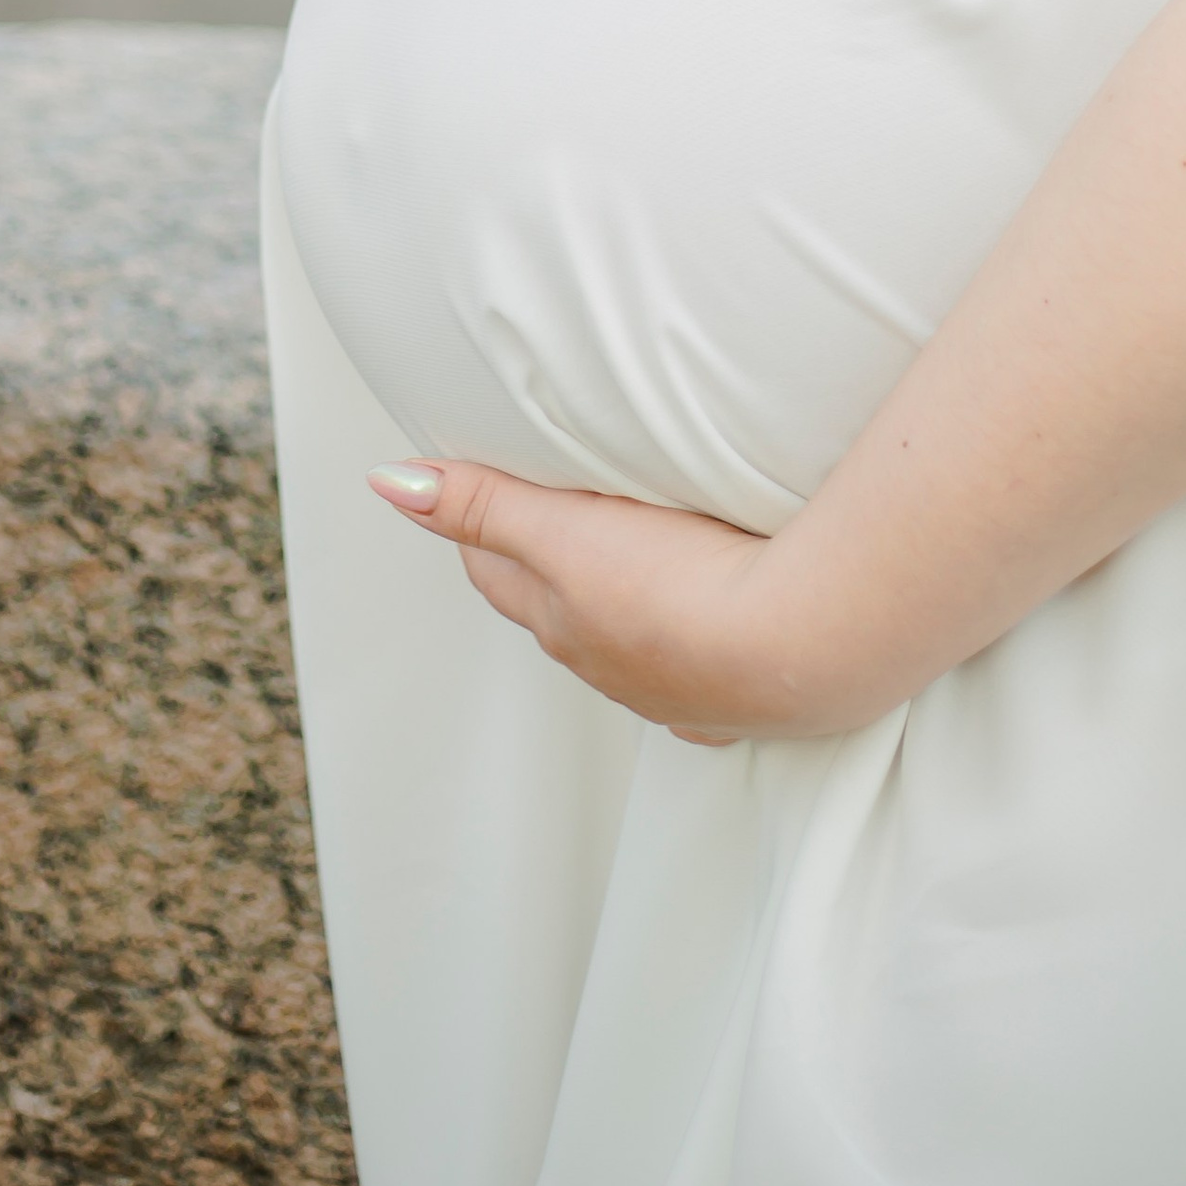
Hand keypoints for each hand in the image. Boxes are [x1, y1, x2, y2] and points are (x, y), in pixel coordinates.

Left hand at [366, 456, 853, 741]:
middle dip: (549, 570)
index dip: (488, 529)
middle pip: (559, 611)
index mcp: (562, 619)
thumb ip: (482, 501)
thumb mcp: (565, 527)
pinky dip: (693, 667)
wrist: (798, 646)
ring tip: (634, 575)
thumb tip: (387, 482)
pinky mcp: (738, 704)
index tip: (486, 493)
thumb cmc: (680, 585)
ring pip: (627, 648)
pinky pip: (702, 692)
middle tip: (555, 524)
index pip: (500, 571)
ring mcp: (674, 692)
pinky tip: (709, 655)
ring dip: (623, 613)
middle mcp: (608, 664)